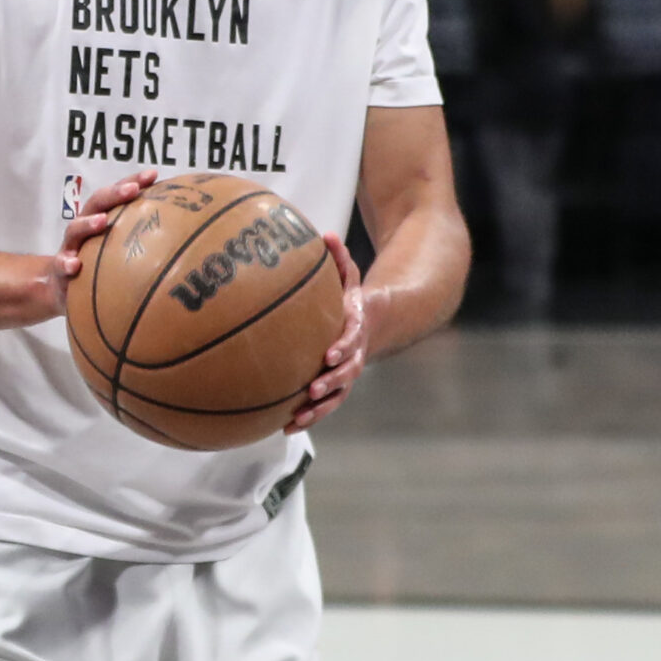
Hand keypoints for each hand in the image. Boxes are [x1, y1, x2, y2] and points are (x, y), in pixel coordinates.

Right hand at [42, 170, 158, 313]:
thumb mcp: (119, 251)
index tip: (153, 174)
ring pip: (75, 229)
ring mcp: (70, 247)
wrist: (61, 288)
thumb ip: (141, 240)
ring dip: (88, 223)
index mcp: (101, 219)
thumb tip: (183, 236)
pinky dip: (65, 263)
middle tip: (132, 190)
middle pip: (96, 203)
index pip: (117, 195)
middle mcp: (84, 228)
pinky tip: (74, 265)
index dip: (133, 182)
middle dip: (114, 194)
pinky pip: (60, 265)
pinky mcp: (59, 270)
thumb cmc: (98, 265)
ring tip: (102, 221)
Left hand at [287, 234, 366, 433]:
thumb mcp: (350, 277)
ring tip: (299, 417)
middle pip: (347, 373)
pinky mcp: (336, 387)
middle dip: (331, 383)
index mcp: (356, 329)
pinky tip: (286, 427)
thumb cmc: (352, 298)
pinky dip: (309, 417)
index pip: (352, 340)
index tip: (328, 355)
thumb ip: (340, 259)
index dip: (343, 348)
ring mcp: (347, 373)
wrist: (374, 323)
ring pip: (338, 396)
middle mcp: (355, 354)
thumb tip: (327, 234)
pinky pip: (326, 406)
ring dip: (320, 409)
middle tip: (313, 389)